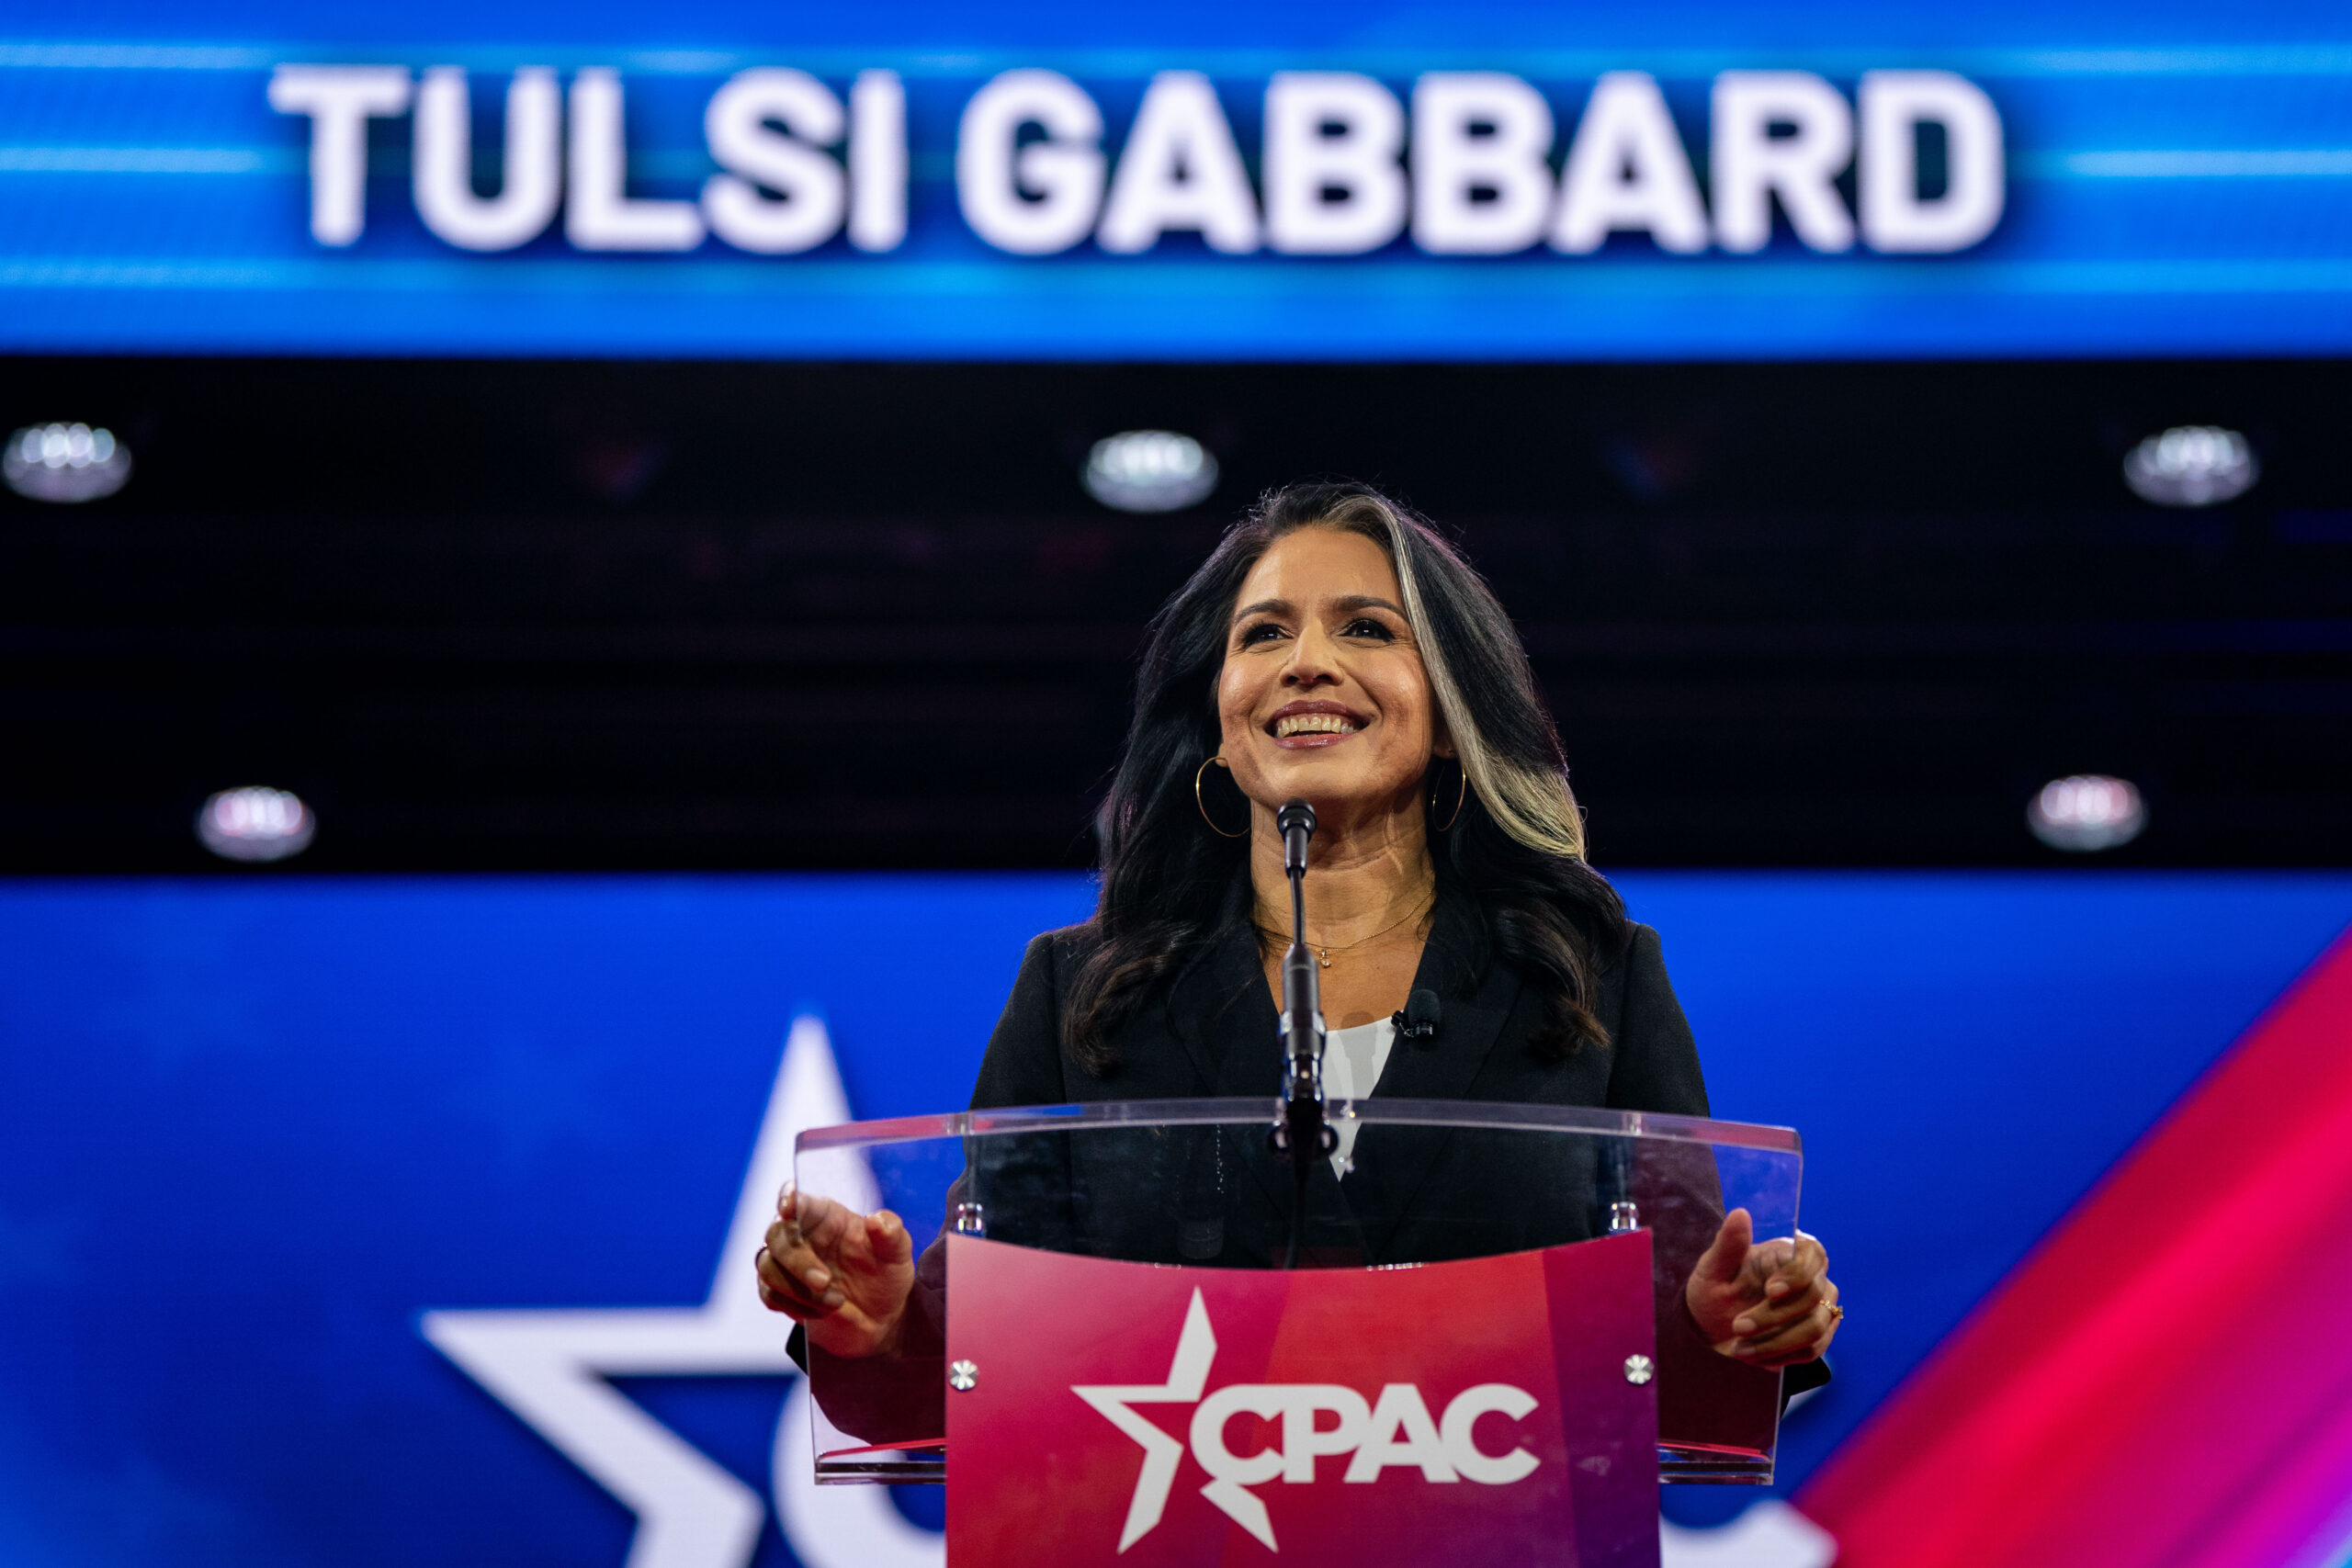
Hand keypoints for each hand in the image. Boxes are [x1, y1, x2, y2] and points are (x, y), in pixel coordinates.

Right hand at [756, 1184, 916, 1359]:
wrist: (879, 1317)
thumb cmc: (885, 1274)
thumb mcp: (897, 1253)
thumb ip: (891, 1233)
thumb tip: (875, 1219)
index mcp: (824, 1214)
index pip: (796, 1197)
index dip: (787, 1197)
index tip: (788, 1207)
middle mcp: (800, 1234)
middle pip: (776, 1235)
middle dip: (797, 1261)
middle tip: (824, 1282)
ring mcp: (786, 1264)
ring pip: (768, 1268)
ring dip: (799, 1290)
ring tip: (836, 1301)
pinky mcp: (780, 1292)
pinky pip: (770, 1296)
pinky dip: (796, 1306)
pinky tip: (823, 1311)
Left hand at [1682, 1208, 1840, 1368]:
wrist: (1711, 1328)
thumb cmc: (1714, 1290)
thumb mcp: (1712, 1268)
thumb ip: (1728, 1243)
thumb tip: (1740, 1214)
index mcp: (1789, 1251)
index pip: (1813, 1254)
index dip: (1797, 1274)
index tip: (1770, 1291)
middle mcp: (1812, 1277)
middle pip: (1813, 1297)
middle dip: (1772, 1316)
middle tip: (1737, 1327)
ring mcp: (1820, 1308)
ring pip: (1815, 1329)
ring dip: (1775, 1342)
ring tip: (1739, 1349)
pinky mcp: (1818, 1337)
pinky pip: (1813, 1350)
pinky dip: (1781, 1356)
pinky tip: (1754, 1356)